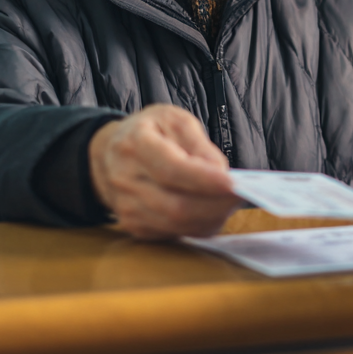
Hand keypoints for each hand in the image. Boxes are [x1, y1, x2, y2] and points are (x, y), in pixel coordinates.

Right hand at [88, 104, 238, 239]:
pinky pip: (176, 233)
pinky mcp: (135, 227)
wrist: (108, 154)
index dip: (204, 180)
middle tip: (244, 195)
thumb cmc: (149, 133)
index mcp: (136, 144)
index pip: (171, 169)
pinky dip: (200, 225)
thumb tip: (221, 174)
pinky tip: (213, 210)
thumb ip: (199, 145)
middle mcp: (126, 179)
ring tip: (232, 202)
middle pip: (176, 205)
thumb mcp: (174, 120)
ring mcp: (128, 207)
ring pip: (178, 224)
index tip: (233, 183)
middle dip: (216, 204)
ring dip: (212, 217)